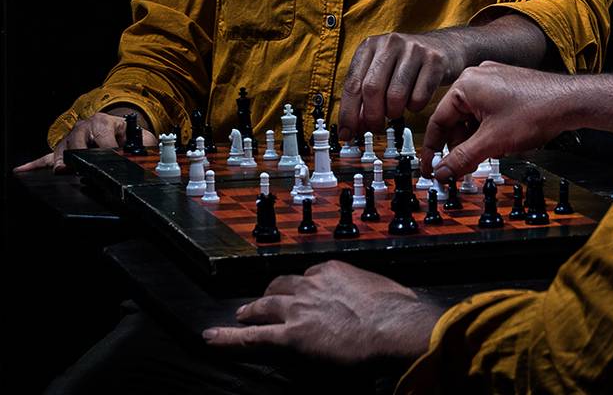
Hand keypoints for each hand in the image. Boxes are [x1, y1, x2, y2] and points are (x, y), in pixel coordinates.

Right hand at [12, 109, 155, 173]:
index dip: (108, 151)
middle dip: (82, 156)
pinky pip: (45, 158)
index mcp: (104, 123)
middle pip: (78, 143)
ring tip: (62, 171)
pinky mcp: (62, 150)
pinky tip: (21, 171)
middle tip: (85, 167)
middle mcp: (84, 128)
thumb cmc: (127, 135)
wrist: (116, 128)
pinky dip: (33, 165)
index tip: (112, 161)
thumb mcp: (140, 136)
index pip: (104, 138)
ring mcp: (71, 140)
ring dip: (61, 162)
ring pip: (62, 151)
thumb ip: (145, 144)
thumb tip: (146, 155)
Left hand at [203, 261, 440, 362]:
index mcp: (335, 272)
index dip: (305, 288)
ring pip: (265, 306)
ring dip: (252, 311)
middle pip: (283, 286)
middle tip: (263, 302)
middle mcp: (312, 285)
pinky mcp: (289, 337)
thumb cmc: (401, 313)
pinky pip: (252, 337)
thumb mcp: (388, 294)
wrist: (395, 328)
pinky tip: (211, 339)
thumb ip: (376, 297)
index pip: (311, 277)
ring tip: (242, 316)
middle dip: (272, 293)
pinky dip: (229, 338)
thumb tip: (388, 307)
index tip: (306, 295)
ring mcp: (298, 309)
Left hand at [337, 30, 473, 141]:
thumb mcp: (382, 70)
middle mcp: (390, 43)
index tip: (348, 133)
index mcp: (370, 45)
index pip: (352, 84)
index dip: (348, 113)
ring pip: (395, 95)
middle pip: (372, 89)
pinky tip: (413, 102)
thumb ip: (364, 94)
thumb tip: (354, 126)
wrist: (445, 47)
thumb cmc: (407, 63)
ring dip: (393, 113)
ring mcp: (414, 50)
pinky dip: (414, 107)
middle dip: (371, 116)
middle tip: (374, 128)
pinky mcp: (434, 61)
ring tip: (395, 112)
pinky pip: (419, 97)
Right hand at [423, 61, 580, 180]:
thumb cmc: (534, 112)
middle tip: (459, 169)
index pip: (438, 121)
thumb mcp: (492, 142)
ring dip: (474, 139)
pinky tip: (497, 143)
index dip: (433, 149)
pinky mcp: (507, 85)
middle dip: (458, 146)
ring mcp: (493, 79)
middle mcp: (476, 77)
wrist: (570, 102)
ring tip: (483, 157)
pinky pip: (487, 110)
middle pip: (455, 119)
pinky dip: (487, 129)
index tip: (431, 168)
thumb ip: (461, 158)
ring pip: (472, 116)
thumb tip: (442, 172)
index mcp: (465, 85)